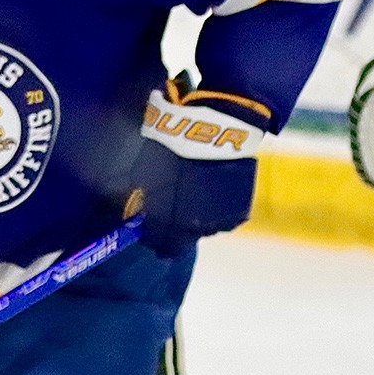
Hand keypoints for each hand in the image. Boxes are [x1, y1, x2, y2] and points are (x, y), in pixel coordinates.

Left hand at [130, 74, 266, 250]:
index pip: (158, 244)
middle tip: (176, 206)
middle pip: (182, 242)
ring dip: (199, 218)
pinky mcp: (239, 212)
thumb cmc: (173, 145)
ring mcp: (218, 222)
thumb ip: (141, 198)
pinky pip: (225, 219)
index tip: (151, 227)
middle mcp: (193, 230)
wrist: (215, 130)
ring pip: (205, 230)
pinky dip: (220, 209)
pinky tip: (216, 189)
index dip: (153, 237)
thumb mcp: (145, 171)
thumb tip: (134, 211)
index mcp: (167, 222)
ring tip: (198, 192)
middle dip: (176, 228)